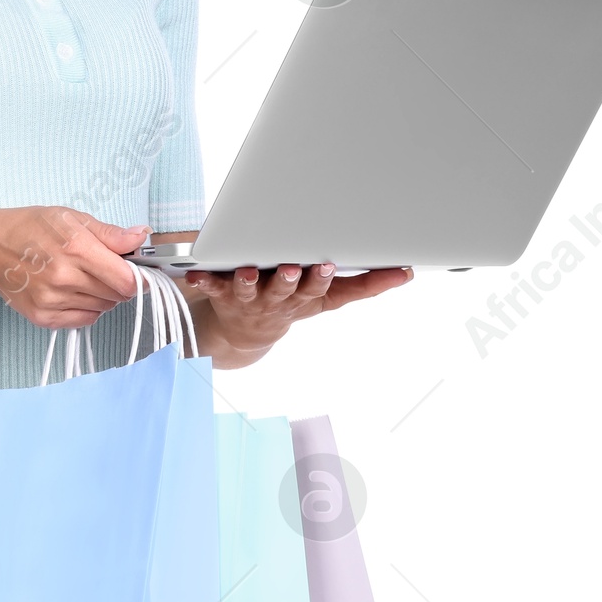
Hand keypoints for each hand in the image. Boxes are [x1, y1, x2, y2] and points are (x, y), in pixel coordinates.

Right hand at [0, 207, 146, 328]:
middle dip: (120, 283)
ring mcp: (52, 300)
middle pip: (118, 295)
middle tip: (106, 269)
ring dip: (103, 296)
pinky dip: (88, 308)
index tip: (139, 272)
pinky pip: (85, 320)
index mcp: (75, 247)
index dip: (139, 277)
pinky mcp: (44, 318)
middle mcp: (64, 277)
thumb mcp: (71, 218)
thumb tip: (141, 236)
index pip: (126, 279)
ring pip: (103, 308)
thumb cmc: (29, 228)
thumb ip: (110, 233)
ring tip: (84, 277)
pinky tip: (74, 291)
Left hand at [182, 262, 412, 367]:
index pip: (318, 289)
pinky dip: (204, 280)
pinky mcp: (223, 294)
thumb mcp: (330, 298)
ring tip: (247, 271)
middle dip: (289, 279)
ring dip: (248, 280)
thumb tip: (406, 273)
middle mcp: (278, 299)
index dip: (323, 279)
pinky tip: (196, 275)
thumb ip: (365, 284)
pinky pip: (211, 286)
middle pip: (285, 289)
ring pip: (249, 288)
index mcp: (305, 297)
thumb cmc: (294, 304)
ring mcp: (250, 298)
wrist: (246, 336)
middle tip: (292, 267)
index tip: (328, 265)